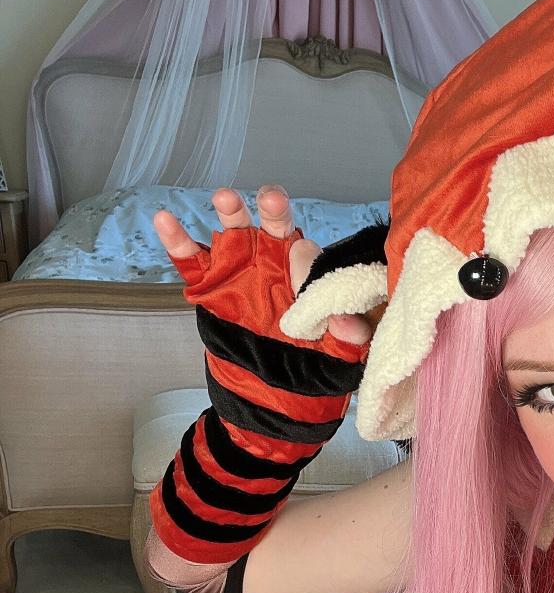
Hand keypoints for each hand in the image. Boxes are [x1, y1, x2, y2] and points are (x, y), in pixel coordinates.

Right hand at [154, 185, 371, 349]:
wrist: (271, 393)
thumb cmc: (311, 368)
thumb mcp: (339, 356)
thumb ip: (348, 337)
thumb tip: (346, 322)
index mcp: (308, 274)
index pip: (310, 256)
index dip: (307, 260)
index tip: (302, 262)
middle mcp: (275, 263)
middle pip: (276, 227)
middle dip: (274, 211)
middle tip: (271, 200)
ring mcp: (241, 271)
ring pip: (235, 233)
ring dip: (231, 213)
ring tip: (225, 198)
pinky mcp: (211, 287)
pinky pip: (192, 261)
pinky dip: (178, 241)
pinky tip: (165, 219)